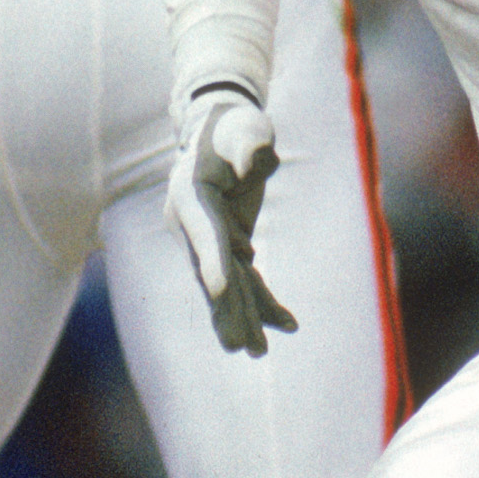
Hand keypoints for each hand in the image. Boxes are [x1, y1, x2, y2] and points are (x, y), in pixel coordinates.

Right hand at [171, 82, 297, 354]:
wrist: (220, 131)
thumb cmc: (233, 126)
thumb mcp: (244, 127)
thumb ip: (250, 143)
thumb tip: (261, 161)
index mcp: (192, 196)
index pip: (205, 234)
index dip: (213, 262)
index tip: (220, 291)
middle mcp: (193, 225)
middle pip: (213, 271)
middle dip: (228, 310)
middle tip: (240, 346)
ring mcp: (210, 239)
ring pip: (230, 284)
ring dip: (245, 317)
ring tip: (258, 352)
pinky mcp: (229, 245)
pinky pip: (246, 280)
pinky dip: (263, 302)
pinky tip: (286, 324)